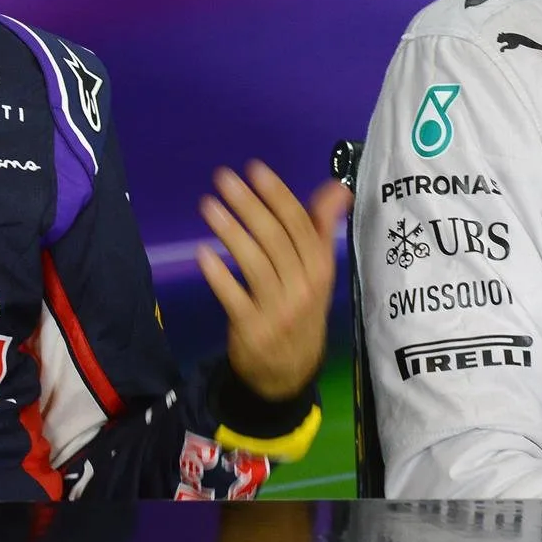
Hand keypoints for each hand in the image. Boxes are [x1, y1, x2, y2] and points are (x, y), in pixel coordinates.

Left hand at [195, 159, 349, 402]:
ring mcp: (278, 310)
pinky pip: (235, 297)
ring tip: (209, 207)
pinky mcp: (253, 329)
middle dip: (250, 205)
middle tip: (224, 178)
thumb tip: (338, 187)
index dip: (278, 195)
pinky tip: (203, 253)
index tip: (255, 169)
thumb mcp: (318, 272)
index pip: (300, 225)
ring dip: (231, 231)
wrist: (289, 372)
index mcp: (320, 269)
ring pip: (255, 264)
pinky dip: (219, 275)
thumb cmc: (301, 310)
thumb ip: (321, 228)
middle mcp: (304, 287)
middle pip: (276, 239)